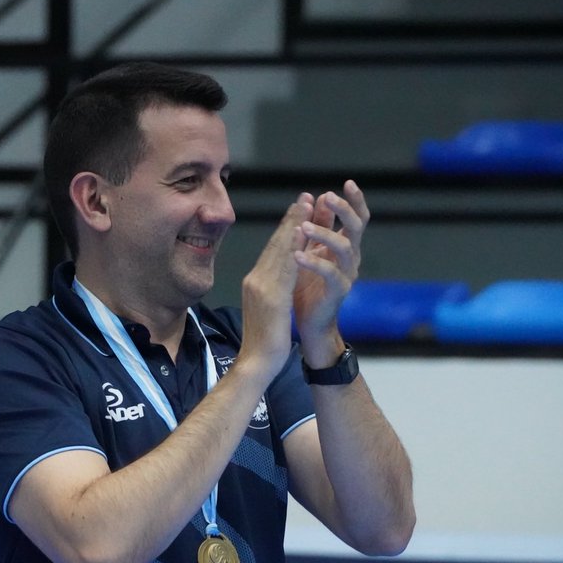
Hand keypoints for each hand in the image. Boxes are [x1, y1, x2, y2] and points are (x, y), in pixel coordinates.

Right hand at [238, 199, 308, 380]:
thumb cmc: (263, 345)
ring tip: (307, 205)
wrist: (255, 365)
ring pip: (281, 249)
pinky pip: (286, 266)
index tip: (297, 212)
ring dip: (295, 224)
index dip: (285, 230)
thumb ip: (271, 295)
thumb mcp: (267, 313)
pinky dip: (295, 245)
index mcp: (254, 284)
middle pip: (275, 244)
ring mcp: (261, 287)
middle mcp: (255, 280)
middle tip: (304, 197)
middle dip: (291, 219)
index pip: (272, 251)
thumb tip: (277, 286)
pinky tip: (304, 231)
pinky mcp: (271, 296)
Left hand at [293, 180, 368, 363]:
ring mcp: (347, 274)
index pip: (356, 218)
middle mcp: (350, 258)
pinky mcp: (339, 292)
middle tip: (328, 197)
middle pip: (357, 227)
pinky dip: (314, 262)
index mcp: (345, 245)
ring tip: (303, 227)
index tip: (348, 182)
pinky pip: (331, 273)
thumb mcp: (310, 250)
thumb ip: (315, 226)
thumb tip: (315, 196)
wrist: (308, 323)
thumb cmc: (307, 286)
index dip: (355, 200)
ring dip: (324, 234)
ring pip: (345, 247)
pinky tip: (297, 255)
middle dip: (344, 210)